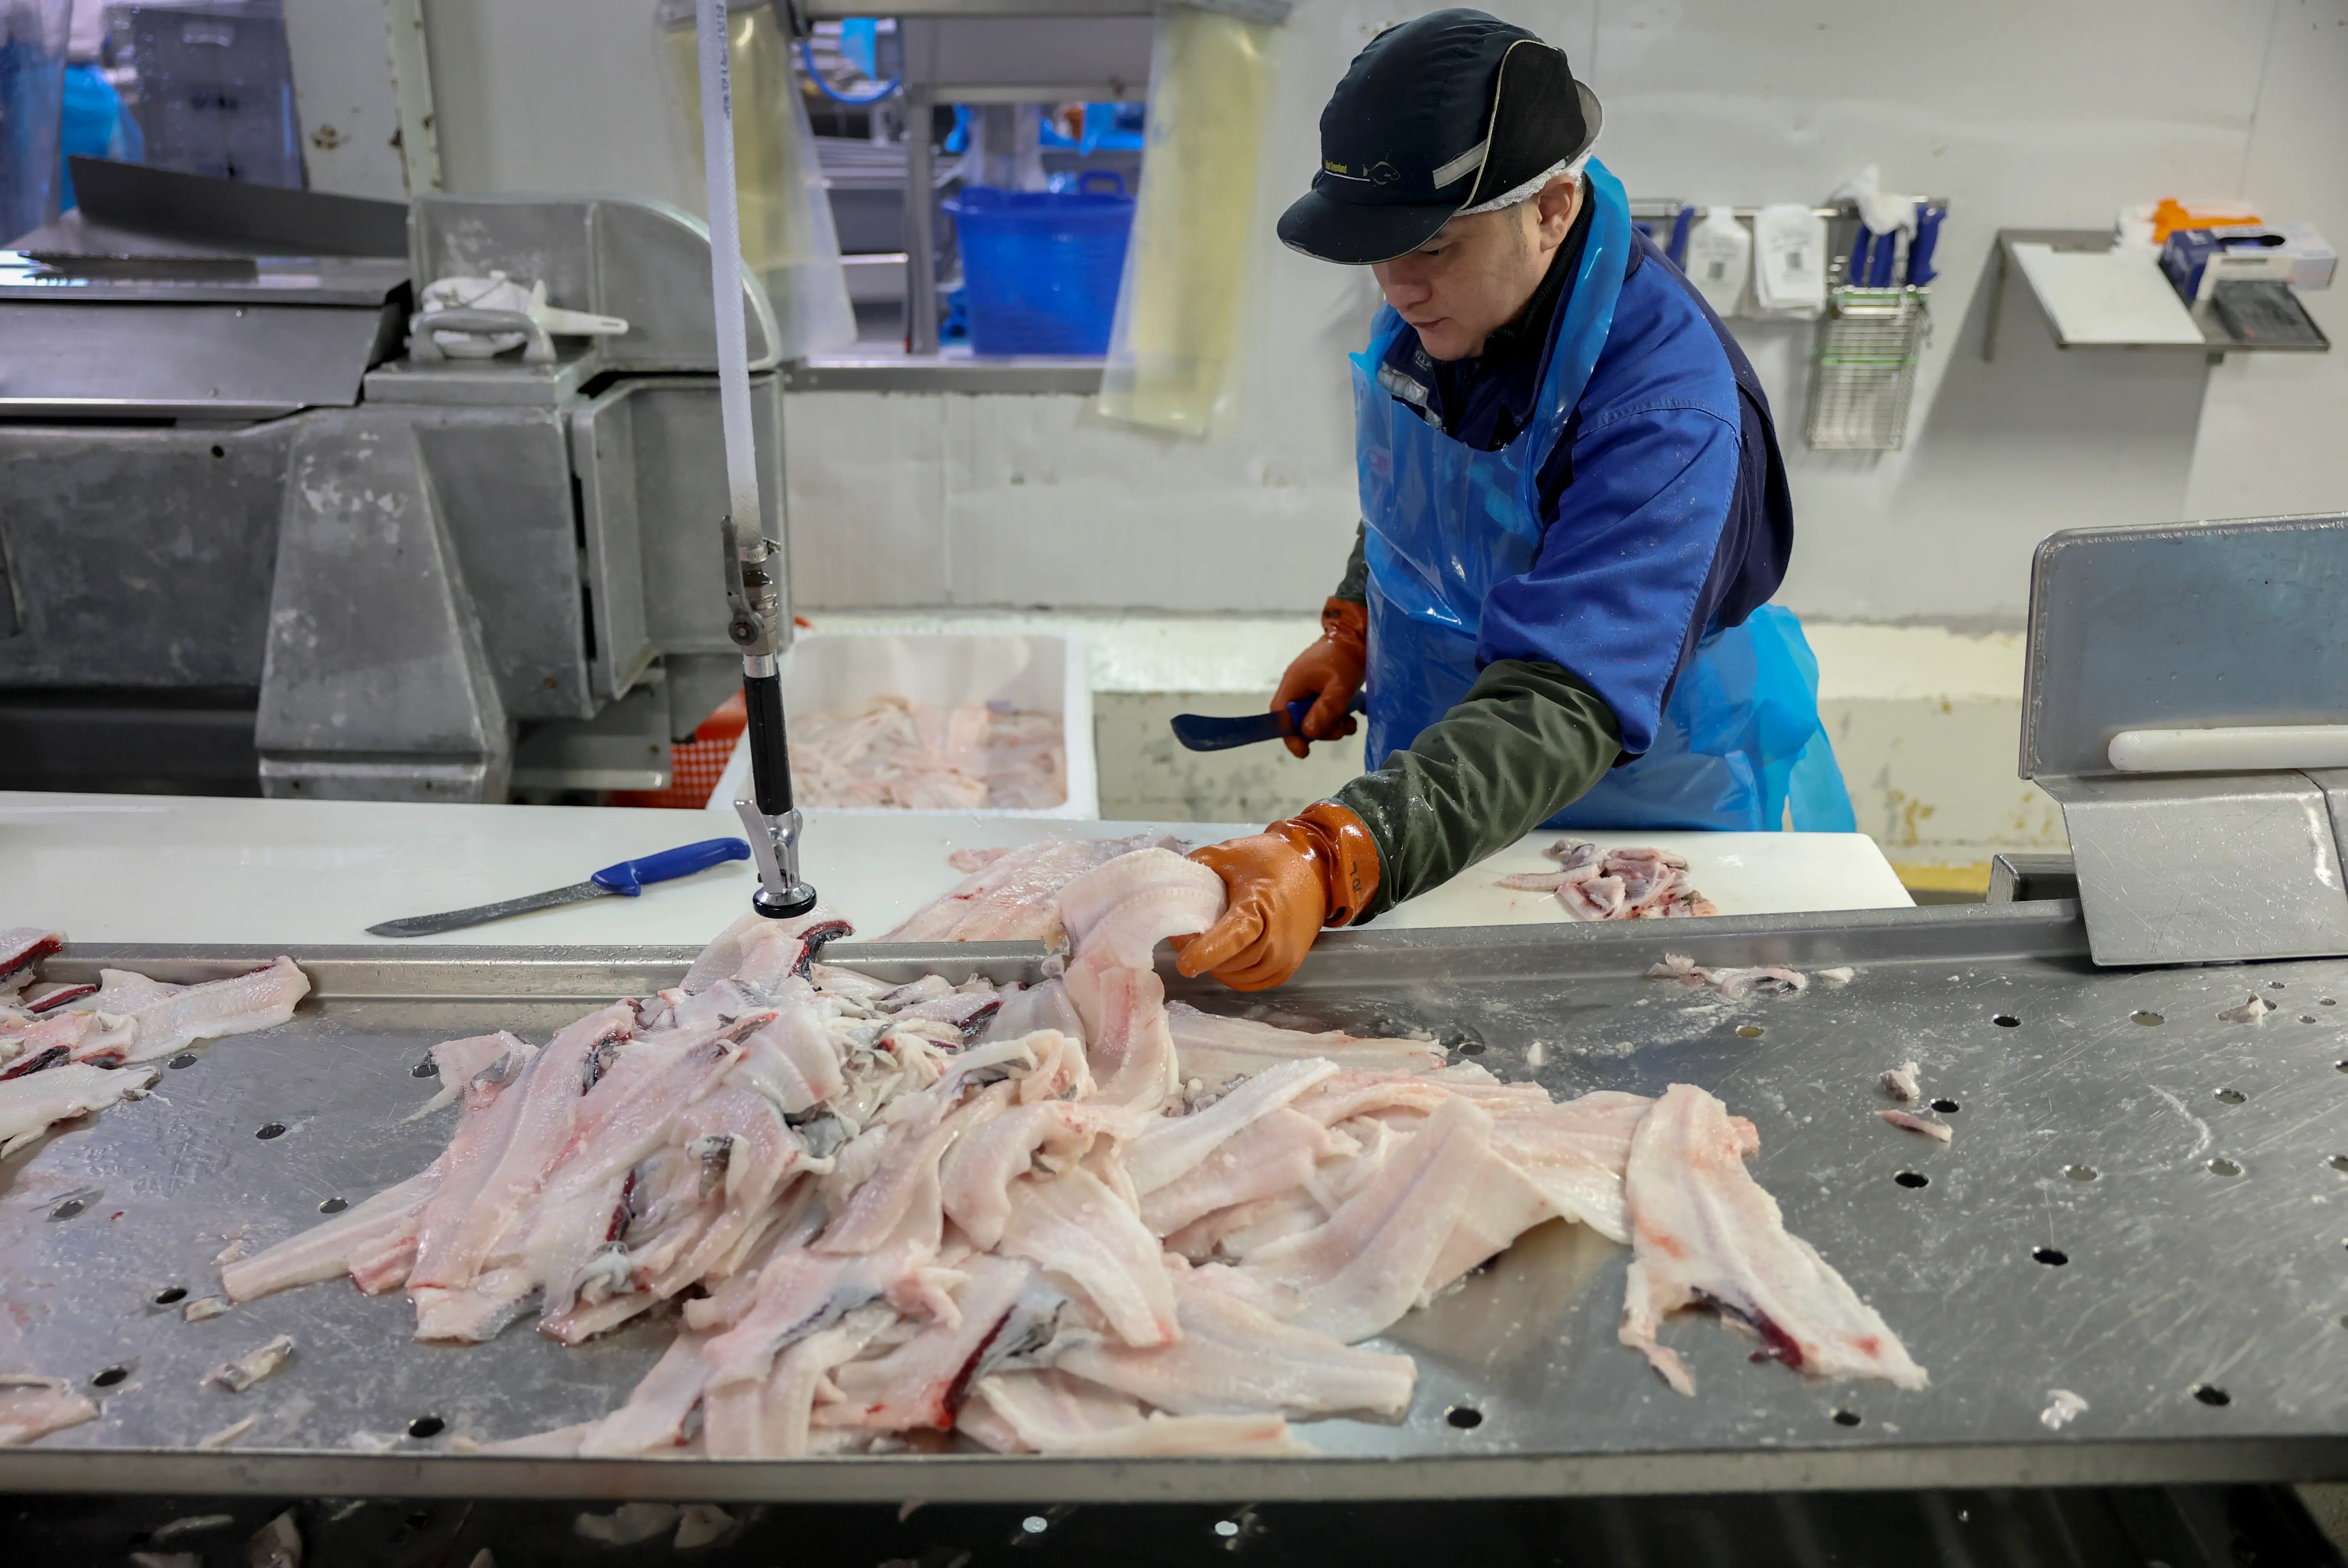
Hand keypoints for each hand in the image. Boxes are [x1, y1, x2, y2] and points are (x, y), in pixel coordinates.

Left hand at [1173, 803, 1381, 991]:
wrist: (1317, 869)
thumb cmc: (1271, 859)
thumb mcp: (1229, 853)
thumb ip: (1196, 866)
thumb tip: (1166, 884)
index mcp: (1261, 907)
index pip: (1233, 937)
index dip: (1206, 952)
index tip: (1184, 963)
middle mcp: (1276, 940)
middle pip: (1229, 961)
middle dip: (1201, 954)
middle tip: (1183, 936)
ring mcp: (1283, 959)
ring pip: (1235, 976)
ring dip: (1215, 965)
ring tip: (1203, 943)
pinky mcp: (1286, 969)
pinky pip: (1249, 982)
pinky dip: (1231, 973)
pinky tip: (1222, 956)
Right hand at [1271, 598, 1367, 759]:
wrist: (1356, 634)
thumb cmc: (1345, 657)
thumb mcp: (1339, 686)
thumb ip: (1325, 709)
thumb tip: (1308, 733)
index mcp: (1294, 685)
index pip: (1281, 717)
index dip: (1289, 736)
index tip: (1304, 752)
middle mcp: (1297, 688)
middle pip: (1300, 722)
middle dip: (1321, 731)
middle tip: (1342, 729)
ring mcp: (1309, 689)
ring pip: (1315, 719)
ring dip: (1334, 726)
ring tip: (1350, 722)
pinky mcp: (1322, 689)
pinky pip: (1325, 710)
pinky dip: (1338, 717)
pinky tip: (1353, 715)